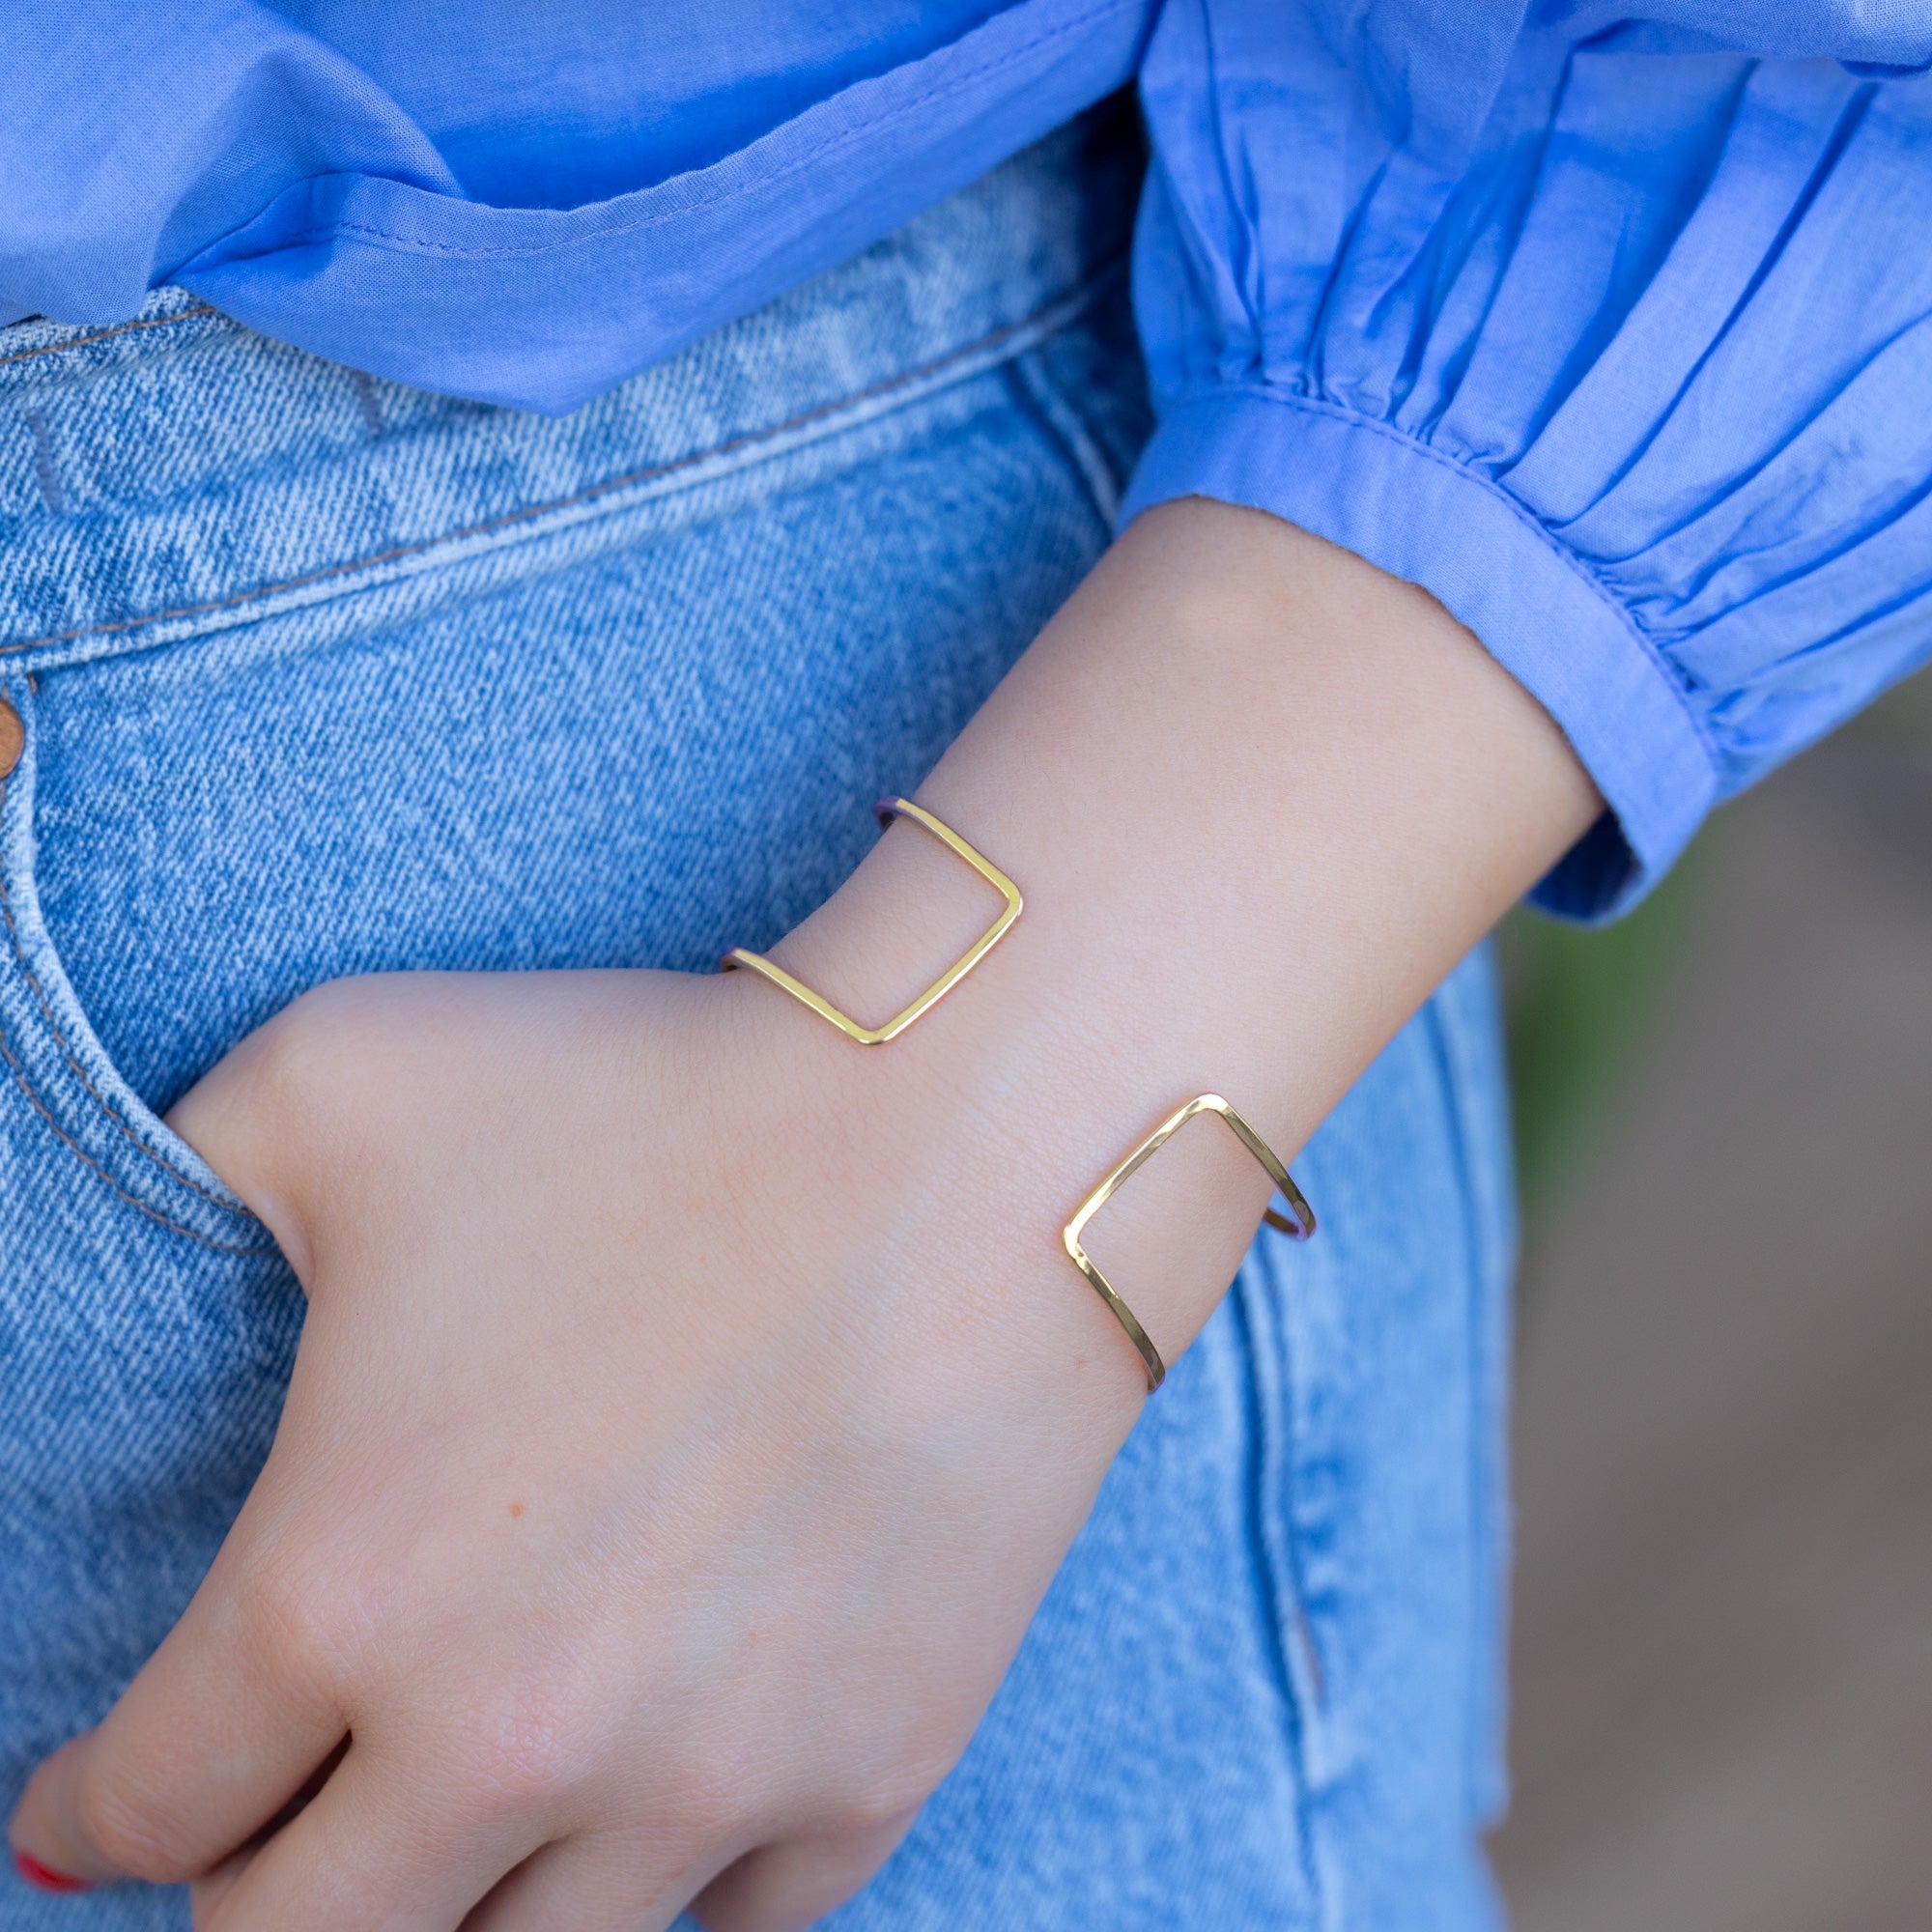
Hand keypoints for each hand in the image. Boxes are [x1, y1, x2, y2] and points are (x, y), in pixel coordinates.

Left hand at [8, 964, 1145, 1929]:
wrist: (980, 1136)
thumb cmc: (664, 1091)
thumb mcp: (350, 1069)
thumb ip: (185, 1161)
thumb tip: (152, 1228)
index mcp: (341, 1589)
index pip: (150, 1801)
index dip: (96, 1804)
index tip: (103, 1794)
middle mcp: (508, 1737)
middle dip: (250, 1897)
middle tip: (268, 1829)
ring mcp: (707, 1781)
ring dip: (461, 1902)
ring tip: (461, 1824)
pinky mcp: (870, 1771)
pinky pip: (736, 1920)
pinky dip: (671, 1880)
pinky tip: (658, 1798)